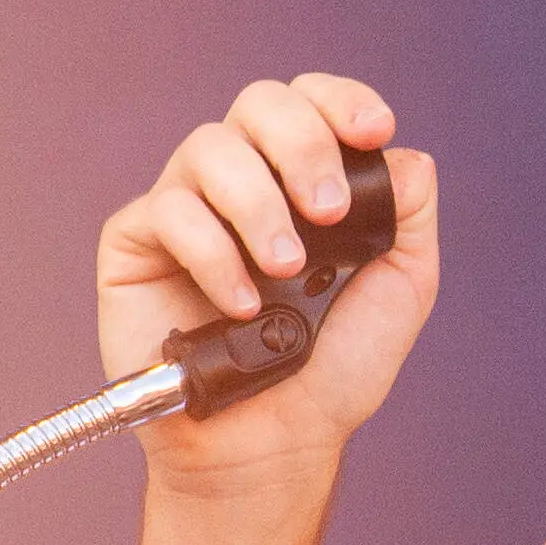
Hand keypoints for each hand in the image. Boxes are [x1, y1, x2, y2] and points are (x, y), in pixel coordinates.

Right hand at [96, 75, 440, 484]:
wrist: (272, 444)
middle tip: (329, 211)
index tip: (374, 131)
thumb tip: (405, 152)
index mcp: (305, 180)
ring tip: (286, 270)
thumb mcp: (400, 288)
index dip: (341, 100)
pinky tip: (241, 305)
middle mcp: (245, 182)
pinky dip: (212, 253)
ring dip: (258, 204)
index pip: (313, 104)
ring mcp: (189, 209)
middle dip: (303, 143)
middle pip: (260, 104)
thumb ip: (408, 214)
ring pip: (210, 148)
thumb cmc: (332, 371)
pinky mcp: (137, 245)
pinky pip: (167, 211)